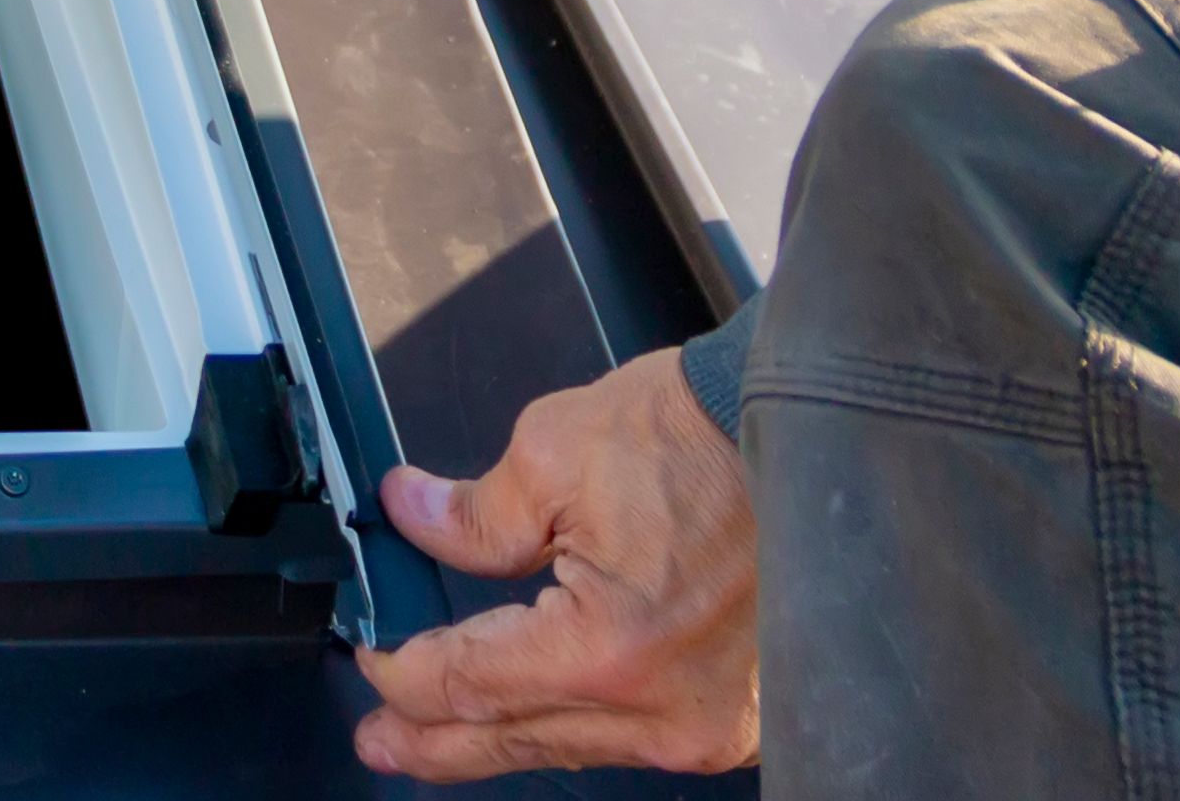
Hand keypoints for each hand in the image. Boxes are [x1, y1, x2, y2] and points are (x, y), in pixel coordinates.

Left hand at [348, 350, 759, 781]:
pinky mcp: (733, 718)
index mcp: (609, 650)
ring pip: (570, 746)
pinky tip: (531, 714)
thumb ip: (474, 513)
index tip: (371, 659)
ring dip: (498, 740)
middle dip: (436, 742)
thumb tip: (415, 519)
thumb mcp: (554, 451)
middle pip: (514, 739)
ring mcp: (705, 725)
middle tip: (382, 744)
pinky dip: (571, 725)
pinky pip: (626, 736)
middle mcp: (661, 710)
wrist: (809, 433)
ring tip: (438, 736)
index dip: (405, 676)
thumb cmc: (703, 436)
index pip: (470, 683)